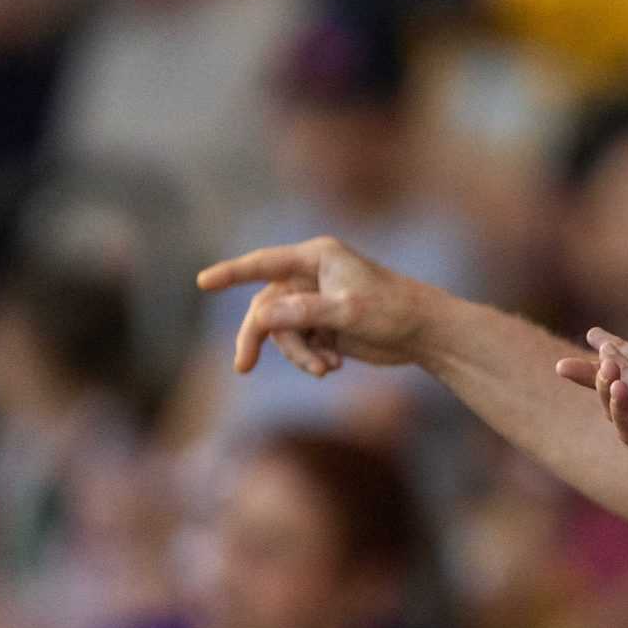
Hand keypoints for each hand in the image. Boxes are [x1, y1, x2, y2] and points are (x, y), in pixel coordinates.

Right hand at [195, 236, 436, 376]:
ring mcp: (316, 300)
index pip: (264, 264)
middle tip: (244, 368)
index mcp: (317, 257)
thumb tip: (263, 317)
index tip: (203, 282)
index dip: (231, 273)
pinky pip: (299, 344)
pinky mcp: (324, 324)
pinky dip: (310, 359)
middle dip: (260, 338)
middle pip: (266, 306)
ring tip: (325, 370)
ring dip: (298, 354)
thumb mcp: (347, 312)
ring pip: (283, 331)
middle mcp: (311, 275)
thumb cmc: (392, 311)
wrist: (424, 333)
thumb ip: (304, 313)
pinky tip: (334, 367)